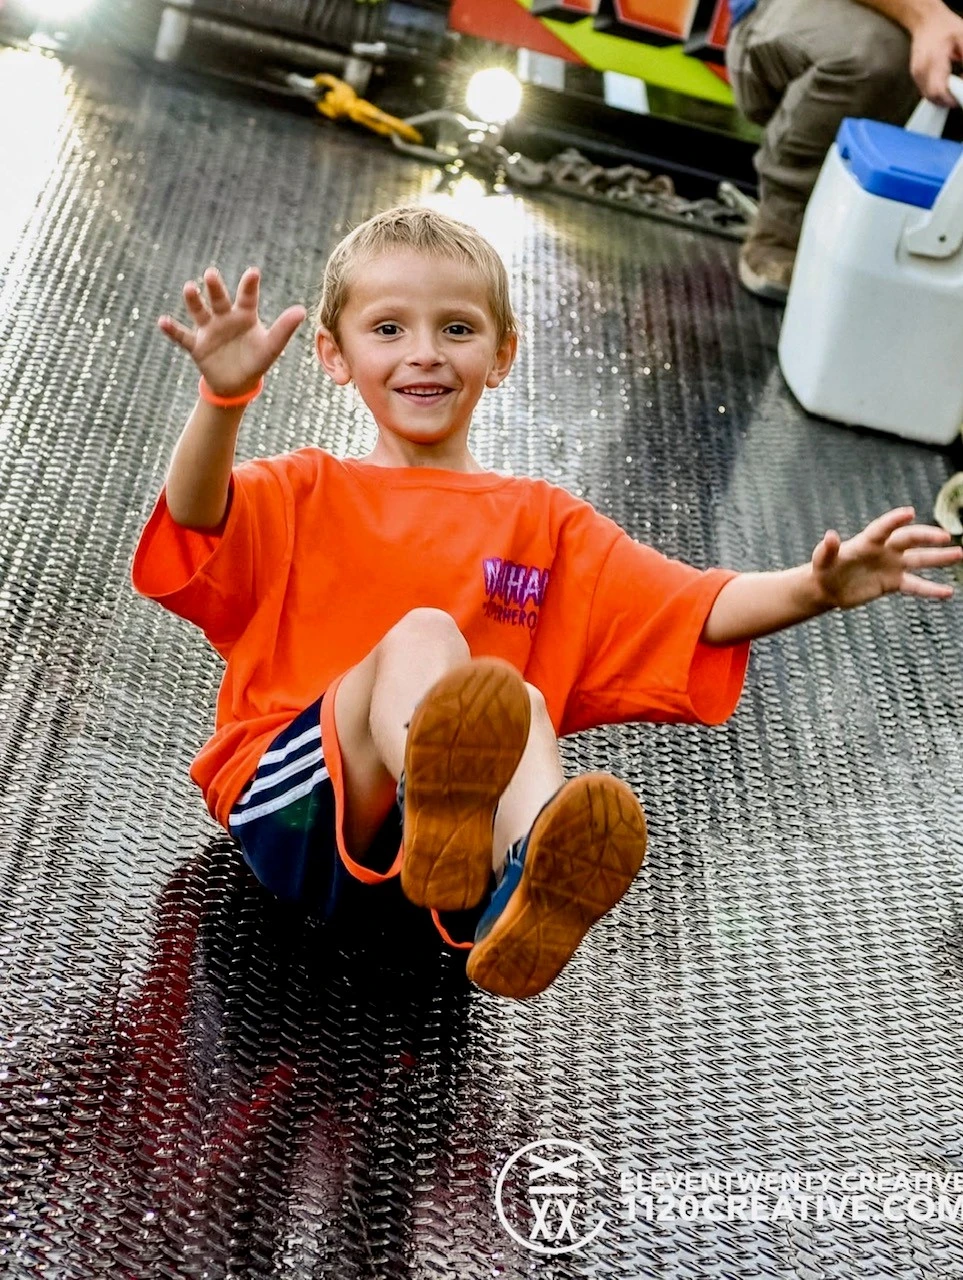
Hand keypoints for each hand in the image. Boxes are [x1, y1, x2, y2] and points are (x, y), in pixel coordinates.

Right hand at [157, 266, 305, 397]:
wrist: (237, 384)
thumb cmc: (256, 360)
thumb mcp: (272, 347)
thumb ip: (284, 329)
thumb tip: (301, 310)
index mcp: (245, 315)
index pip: (247, 297)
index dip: (249, 286)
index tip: (253, 273)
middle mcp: (225, 318)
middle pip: (219, 299)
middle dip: (215, 287)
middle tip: (211, 274)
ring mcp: (209, 330)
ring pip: (199, 312)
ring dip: (193, 301)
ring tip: (189, 288)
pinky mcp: (197, 345)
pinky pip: (183, 336)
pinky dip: (172, 330)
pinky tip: (162, 321)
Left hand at [811, 507, 961, 607]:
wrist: (827, 588)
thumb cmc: (823, 570)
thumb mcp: (822, 561)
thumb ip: (827, 549)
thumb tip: (830, 535)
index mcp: (867, 541)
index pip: (884, 528)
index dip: (895, 520)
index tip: (910, 512)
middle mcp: (884, 550)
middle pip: (909, 539)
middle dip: (927, 536)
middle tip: (945, 536)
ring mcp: (892, 566)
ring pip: (920, 560)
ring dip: (939, 558)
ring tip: (960, 554)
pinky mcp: (893, 583)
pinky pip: (916, 585)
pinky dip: (931, 590)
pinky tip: (948, 593)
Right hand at [909, 6, 962, 105]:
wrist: (926, 20)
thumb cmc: (945, 27)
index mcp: (934, 60)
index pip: (938, 90)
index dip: (950, 99)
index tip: (959, 97)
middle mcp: (921, 70)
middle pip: (933, 97)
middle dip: (947, 100)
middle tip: (958, 92)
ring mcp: (916, 74)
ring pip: (929, 97)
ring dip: (942, 96)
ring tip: (953, 84)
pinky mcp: (915, 76)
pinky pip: (925, 91)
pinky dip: (937, 91)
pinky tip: (945, 82)